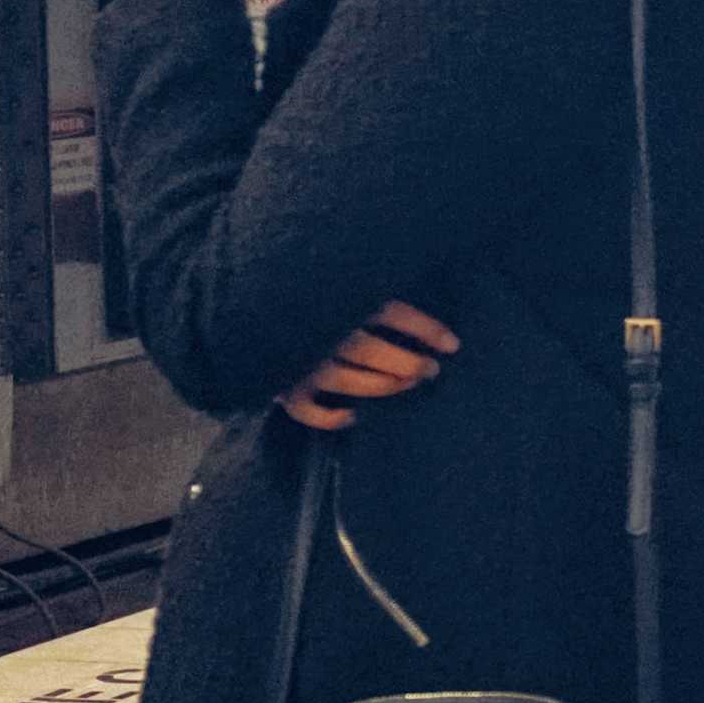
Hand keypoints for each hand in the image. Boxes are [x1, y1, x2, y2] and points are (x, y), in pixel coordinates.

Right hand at [278, 300, 457, 432]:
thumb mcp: (343, 284)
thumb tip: (419, 294)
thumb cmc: (310, 298)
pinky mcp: (284, 387)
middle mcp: (320, 332)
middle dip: (408, 363)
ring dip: (383, 386)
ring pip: (348, 379)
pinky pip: (307, 410)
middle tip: (431, 370)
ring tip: (408, 384)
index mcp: (337, 300)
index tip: (453, 344)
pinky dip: (329, 418)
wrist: (250, 310)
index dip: (424, 328)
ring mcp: (300, 362)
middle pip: (370, 349)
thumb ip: (371, 292)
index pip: (389, 311)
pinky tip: (353, 417)